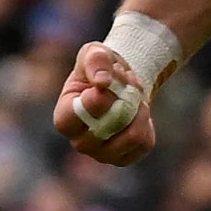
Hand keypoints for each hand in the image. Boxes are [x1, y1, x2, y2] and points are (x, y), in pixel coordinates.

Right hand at [52, 42, 157, 164]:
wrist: (120, 82)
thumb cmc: (100, 67)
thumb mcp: (94, 53)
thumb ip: (95, 61)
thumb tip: (102, 81)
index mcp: (64, 118)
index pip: (78, 116)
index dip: (99, 98)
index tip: (107, 80)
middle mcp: (80, 142)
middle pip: (107, 128)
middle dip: (123, 99)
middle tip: (126, 78)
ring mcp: (102, 153)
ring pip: (131, 138)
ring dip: (139, 109)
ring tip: (134, 91)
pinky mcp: (125, 157)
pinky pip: (144, 142)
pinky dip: (146, 120)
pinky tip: (138, 108)